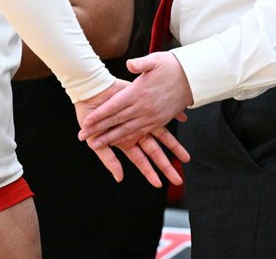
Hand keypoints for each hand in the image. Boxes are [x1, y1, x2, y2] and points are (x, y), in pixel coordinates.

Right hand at [74, 79, 189, 187]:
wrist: (91, 93)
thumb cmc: (90, 119)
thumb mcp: (95, 142)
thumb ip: (109, 159)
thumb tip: (119, 178)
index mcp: (125, 142)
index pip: (141, 161)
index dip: (149, 173)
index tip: (159, 184)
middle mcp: (136, 133)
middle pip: (155, 152)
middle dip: (165, 166)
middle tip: (177, 178)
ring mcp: (141, 120)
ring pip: (162, 135)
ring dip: (174, 146)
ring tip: (185, 157)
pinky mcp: (144, 105)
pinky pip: (161, 112)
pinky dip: (173, 115)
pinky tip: (184, 118)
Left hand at [79, 53, 191, 149]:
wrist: (193, 78)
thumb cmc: (172, 66)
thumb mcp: (155, 60)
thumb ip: (140, 64)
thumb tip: (129, 64)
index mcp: (139, 92)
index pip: (114, 106)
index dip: (99, 115)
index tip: (86, 121)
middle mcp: (143, 107)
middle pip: (117, 121)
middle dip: (99, 130)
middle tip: (83, 137)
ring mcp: (151, 116)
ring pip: (127, 130)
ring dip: (110, 138)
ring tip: (96, 144)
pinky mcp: (159, 120)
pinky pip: (140, 132)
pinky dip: (127, 138)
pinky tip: (118, 142)